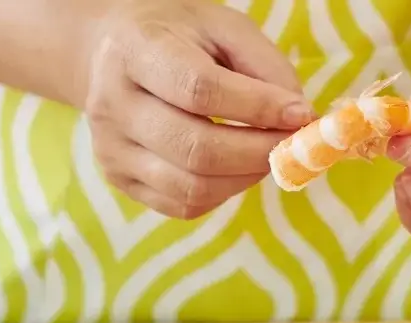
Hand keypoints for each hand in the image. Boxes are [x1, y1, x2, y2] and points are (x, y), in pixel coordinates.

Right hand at [81, 0, 313, 218]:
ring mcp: (110, 149)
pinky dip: (222, 193)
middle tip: (292, 145)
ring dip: (245, 178)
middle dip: (258, 152)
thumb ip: (265, 67)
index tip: (300, 115)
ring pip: (191, 187)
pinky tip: (235, 169)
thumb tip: (299, 119)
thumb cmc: (178, 36)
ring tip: (266, 155)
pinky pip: (182, 205)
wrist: (112, 54)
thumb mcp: (223, 27)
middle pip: (195, 149)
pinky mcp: (118, 180)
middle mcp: (112, 104)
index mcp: (135, 50)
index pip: (199, 90)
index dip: (258, 108)